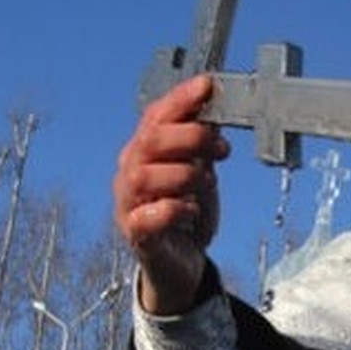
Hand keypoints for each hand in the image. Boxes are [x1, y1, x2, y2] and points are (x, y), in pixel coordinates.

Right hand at [113, 74, 230, 314]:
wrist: (183, 263)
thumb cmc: (188, 214)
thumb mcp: (201, 174)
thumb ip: (203, 148)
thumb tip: (215, 115)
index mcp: (145, 151)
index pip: (157, 116)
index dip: (181, 100)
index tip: (208, 86)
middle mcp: (131, 171)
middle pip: (150, 141)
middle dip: (190, 137)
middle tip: (222, 148)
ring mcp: (128, 203)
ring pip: (144, 177)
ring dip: (183, 174)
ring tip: (208, 183)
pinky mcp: (135, 234)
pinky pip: (145, 217)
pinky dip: (172, 210)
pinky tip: (192, 210)